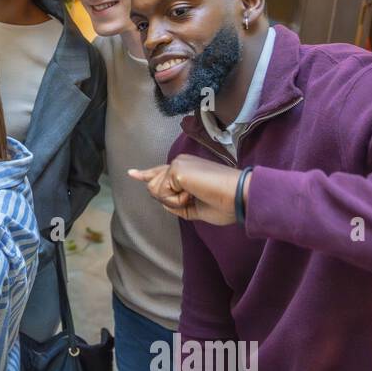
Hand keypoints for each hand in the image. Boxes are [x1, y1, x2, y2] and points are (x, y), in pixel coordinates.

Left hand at [129, 155, 248, 225]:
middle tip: (195, 198)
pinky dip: (178, 200)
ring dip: (176, 201)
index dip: (145, 174)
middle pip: (154, 187)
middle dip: (170, 201)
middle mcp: (180, 162)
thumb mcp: (195, 208)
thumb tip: (161, 200)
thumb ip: (176, 204)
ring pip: (157, 191)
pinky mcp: (176, 170)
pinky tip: (194, 194)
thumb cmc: (224, 204)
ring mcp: (177, 164)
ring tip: (198, 195)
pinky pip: (164, 194)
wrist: (239, 197)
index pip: (160, 173)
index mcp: (186, 169)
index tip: (132, 173)